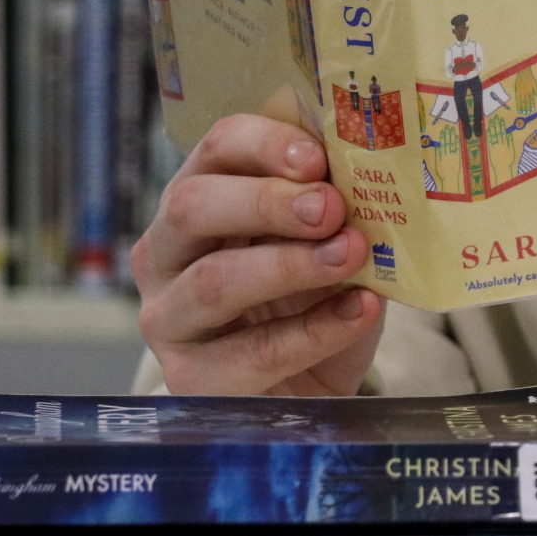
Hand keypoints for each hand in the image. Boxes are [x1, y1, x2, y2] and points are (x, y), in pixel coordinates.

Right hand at [131, 113, 383, 395]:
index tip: (317, 157)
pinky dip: (316, 329)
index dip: (263, 145)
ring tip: (351, 254)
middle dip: (267, 202)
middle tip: (331, 207)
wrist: (303, 390)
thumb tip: (370, 175)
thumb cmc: (309, 299)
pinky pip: (254, 352)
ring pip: (215, 281)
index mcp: (195, 198)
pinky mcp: (193, 380)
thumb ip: (333, 209)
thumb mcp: (321, 243)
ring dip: (291, 264)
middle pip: (193, 208)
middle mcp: (165, 254)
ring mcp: (169, 319)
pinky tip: (360, 310)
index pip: (216, 150)